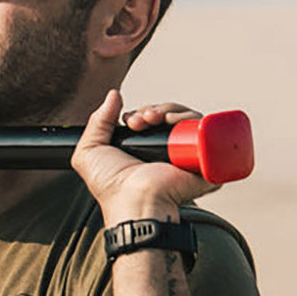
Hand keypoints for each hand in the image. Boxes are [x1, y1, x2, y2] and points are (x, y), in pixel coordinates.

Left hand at [71, 90, 217, 223]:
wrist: (134, 200)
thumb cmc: (111, 187)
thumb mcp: (90, 152)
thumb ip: (98, 121)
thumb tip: (114, 95)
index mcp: (144, 151)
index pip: (152, 121)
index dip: (142, 113)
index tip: (130, 121)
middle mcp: (166, 152)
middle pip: (171, 116)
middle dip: (154, 110)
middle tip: (140, 121)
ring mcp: (186, 155)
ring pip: (188, 119)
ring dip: (170, 110)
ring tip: (153, 119)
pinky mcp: (203, 158)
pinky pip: (206, 129)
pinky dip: (192, 119)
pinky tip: (173, 122)